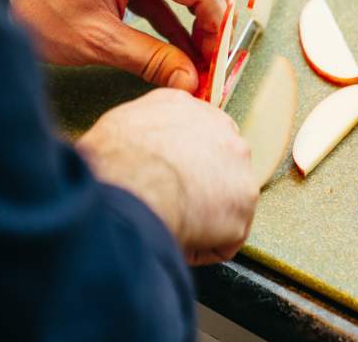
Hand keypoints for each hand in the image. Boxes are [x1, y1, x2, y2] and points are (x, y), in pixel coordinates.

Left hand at [1, 0, 233, 91]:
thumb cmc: (36, 6)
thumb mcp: (98, 41)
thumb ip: (151, 59)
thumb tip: (189, 80)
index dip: (215, 24)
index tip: (214, 57)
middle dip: (216, 11)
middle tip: (215, 51)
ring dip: (199, 11)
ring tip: (202, 52)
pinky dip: (176, 12)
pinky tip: (180, 45)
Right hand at [77, 88, 258, 264]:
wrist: (131, 184)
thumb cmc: (115, 158)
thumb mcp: (122, 122)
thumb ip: (144, 128)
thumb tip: (137, 147)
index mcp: (188, 108)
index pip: (197, 135)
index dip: (182, 163)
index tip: (168, 179)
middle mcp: (222, 131)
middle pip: (217, 165)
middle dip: (199, 187)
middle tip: (169, 204)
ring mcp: (239, 169)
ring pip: (224, 203)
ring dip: (202, 218)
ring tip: (170, 226)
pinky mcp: (242, 207)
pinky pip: (224, 239)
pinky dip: (203, 248)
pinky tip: (178, 241)